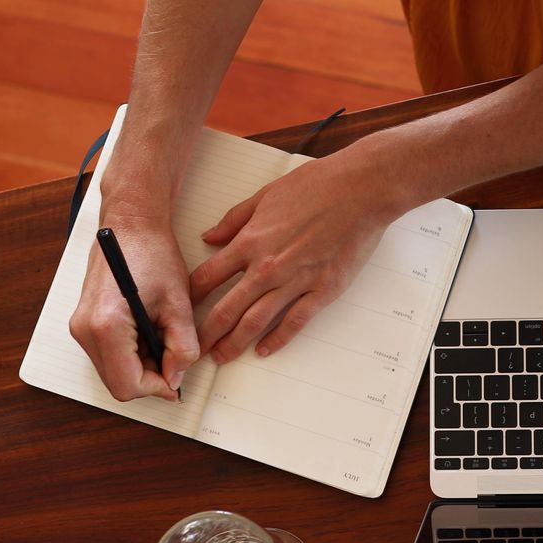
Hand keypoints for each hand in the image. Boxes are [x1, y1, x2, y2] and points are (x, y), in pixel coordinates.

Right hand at [70, 217, 199, 401]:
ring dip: (143, 365)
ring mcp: (80, 327)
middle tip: (176, 356)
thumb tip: (177, 376)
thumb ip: (182, 346)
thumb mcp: (179, 303)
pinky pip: (109, 355)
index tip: (178, 378)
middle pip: (118, 382)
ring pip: (113, 371)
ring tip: (165, 336)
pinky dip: (132, 354)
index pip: (128, 385)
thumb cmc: (153, 254)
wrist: (131, 225)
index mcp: (106, 326)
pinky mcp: (84, 323)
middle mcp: (85, 330)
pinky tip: (151, 331)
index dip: (158, 388)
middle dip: (151, 378)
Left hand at [189, 154, 402, 363]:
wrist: (360, 190)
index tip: (181, 311)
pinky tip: (264, 350)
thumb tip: (209, 237)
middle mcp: (268, 267)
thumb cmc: (317, 186)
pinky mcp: (323, 290)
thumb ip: (235, 220)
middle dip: (206, 333)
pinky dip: (277, 339)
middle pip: (226, 309)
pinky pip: (295, 322)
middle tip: (193, 349)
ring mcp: (296, 282)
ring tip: (221, 356)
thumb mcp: (266, 195)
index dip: (190, 298)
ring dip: (235, 342)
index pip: (208, 278)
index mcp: (250, 242)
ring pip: (256, 321)